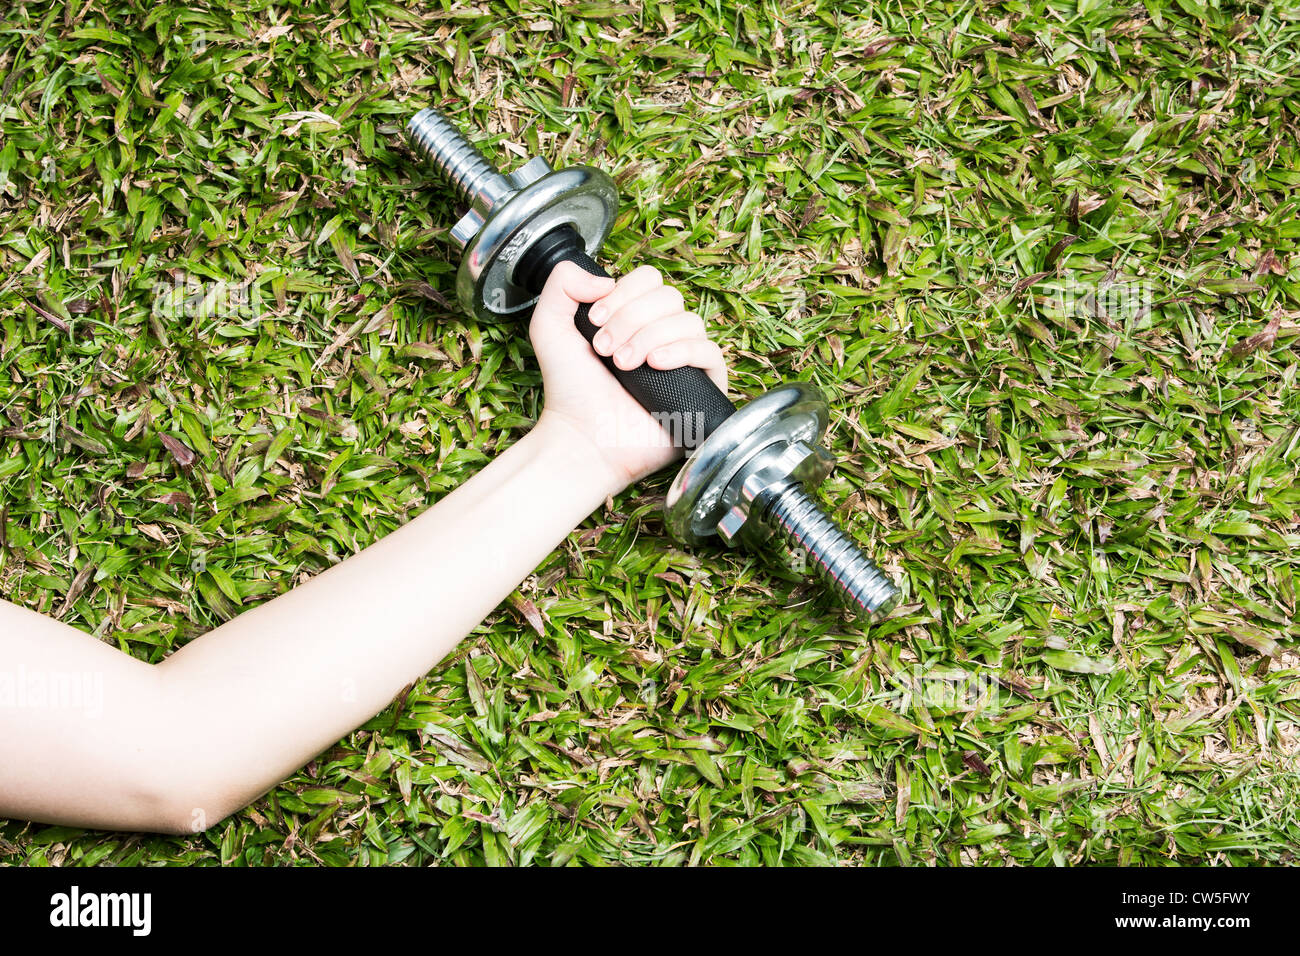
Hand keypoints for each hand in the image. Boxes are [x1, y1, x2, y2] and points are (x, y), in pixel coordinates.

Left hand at [529, 261, 727, 493]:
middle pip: (669, 297)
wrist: (582, 435)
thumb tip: (605, 278)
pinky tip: (656, 364)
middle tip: (605, 349)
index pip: (650, 280)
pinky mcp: (702, 388)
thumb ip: (563, 282)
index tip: (595, 320)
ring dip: (650, 337)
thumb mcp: (549, 325)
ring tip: (623, 365)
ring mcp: (684, 361)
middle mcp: (663, 334)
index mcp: (636, 317)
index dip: (624, 293)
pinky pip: (709, 352)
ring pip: (688, 321)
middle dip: (631, 318)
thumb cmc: (570, 390)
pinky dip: (682, 351)